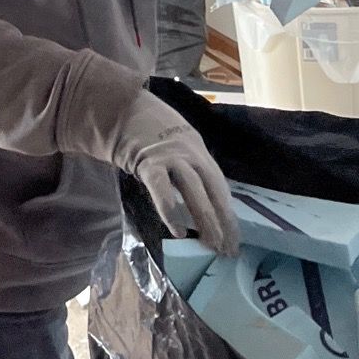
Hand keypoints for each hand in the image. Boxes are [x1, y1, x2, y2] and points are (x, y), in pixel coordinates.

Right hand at [111, 90, 240, 256]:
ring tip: (211, 244)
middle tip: (228, 250)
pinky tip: (178, 231)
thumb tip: (202, 205)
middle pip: (213, 190)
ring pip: (194, 190)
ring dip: (206, 219)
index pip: (220, 186)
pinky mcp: (149, 162)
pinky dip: (171, 211)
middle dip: (223, 221)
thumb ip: (189, 167)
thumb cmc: (151, 132)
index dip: (228, 214)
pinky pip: (162, 190)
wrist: (124, 109)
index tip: (234, 239)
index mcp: (199, 151)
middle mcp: (190, 153)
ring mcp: (170, 156)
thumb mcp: (178, 145)